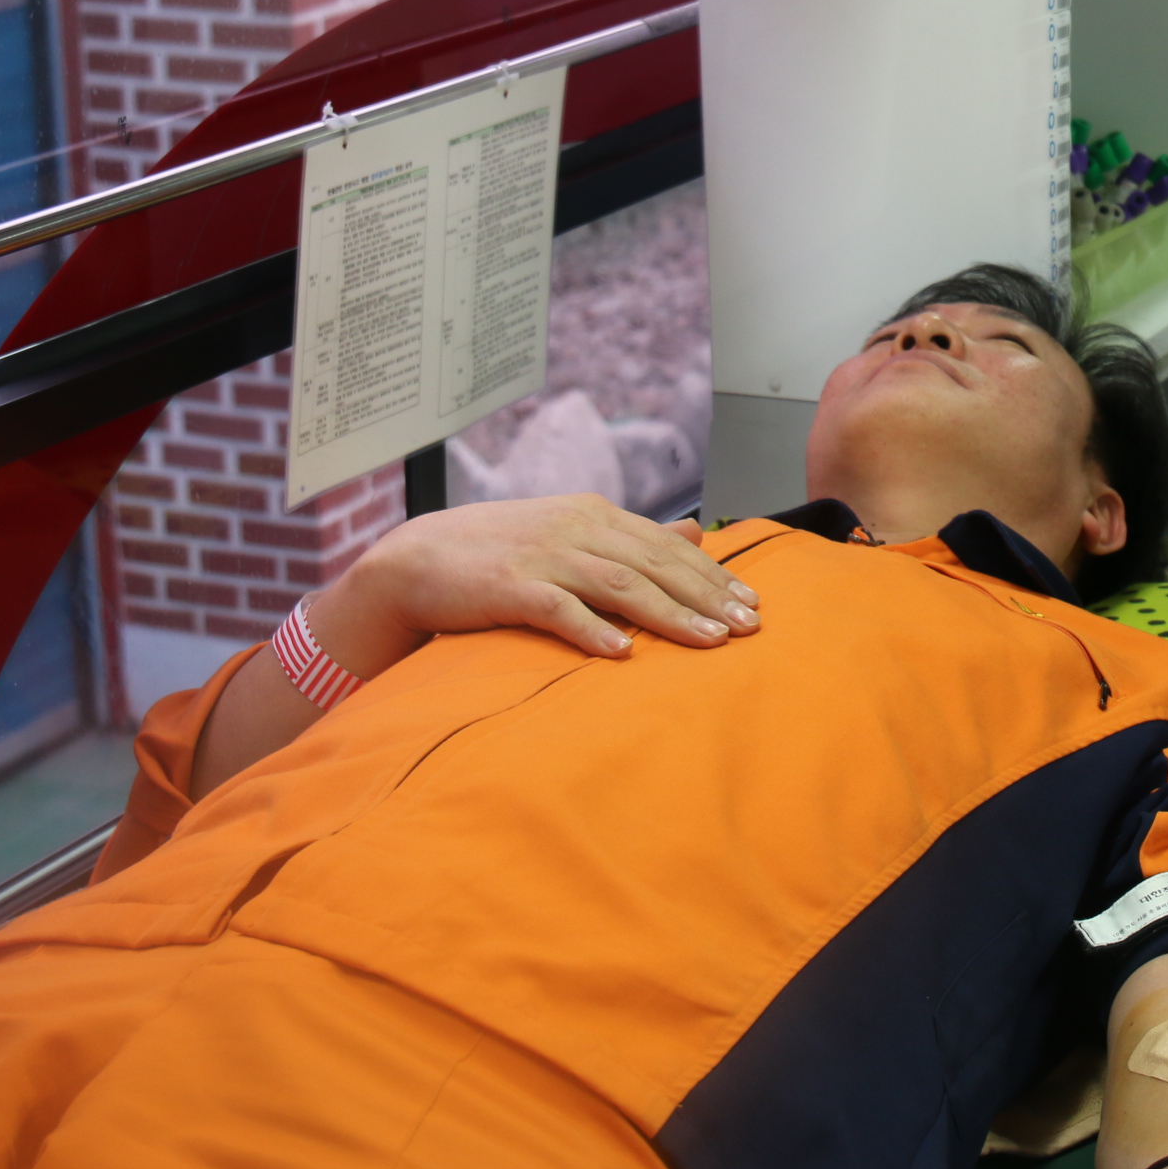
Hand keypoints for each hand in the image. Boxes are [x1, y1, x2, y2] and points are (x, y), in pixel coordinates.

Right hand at [312, 495, 760, 679]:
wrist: (414, 560)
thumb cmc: (499, 555)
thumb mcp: (571, 534)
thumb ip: (632, 537)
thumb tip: (696, 533)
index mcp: (594, 515)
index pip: (668, 546)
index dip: (713, 574)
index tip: (753, 603)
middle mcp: (575, 528)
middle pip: (655, 564)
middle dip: (707, 595)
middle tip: (749, 626)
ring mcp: (542, 555)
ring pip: (620, 584)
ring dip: (670, 614)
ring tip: (710, 641)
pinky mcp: (507, 587)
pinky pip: (557, 608)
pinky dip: (591, 628)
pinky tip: (622, 653)